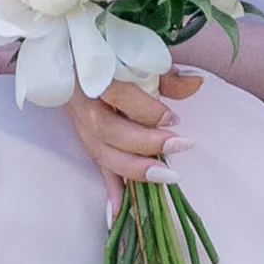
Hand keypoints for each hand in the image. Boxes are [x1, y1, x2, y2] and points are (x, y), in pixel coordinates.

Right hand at [62, 49, 191, 194]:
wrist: (66, 54)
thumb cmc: (107, 49)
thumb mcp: (136, 53)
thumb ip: (165, 73)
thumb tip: (197, 82)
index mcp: (92, 73)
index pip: (118, 95)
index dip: (146, 110)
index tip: (174, 119)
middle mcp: (83, 102)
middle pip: (108, 130)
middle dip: (145, 143)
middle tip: (181, 145)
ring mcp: (80, 123)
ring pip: (101, 153)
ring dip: (134, 169)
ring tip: (167, 176)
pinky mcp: (84, 139)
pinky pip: (97, 166)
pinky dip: (110, 189)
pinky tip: (120, 213)